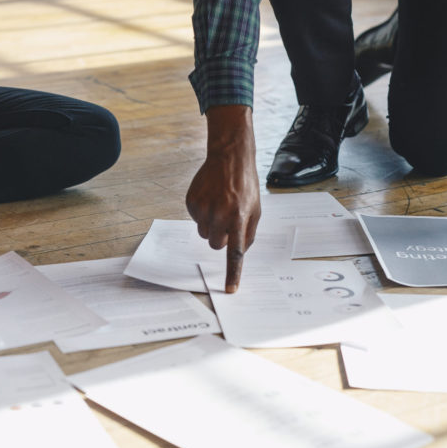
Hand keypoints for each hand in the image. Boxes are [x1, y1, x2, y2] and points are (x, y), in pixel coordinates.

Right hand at [186, 105, 261, 292]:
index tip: (230, 290)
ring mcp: (203, 208)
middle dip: (221, 237)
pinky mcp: (191, 203)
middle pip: (215, 245)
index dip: (232, 273)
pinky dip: (202, 213)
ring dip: (211, 225)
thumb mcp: (255, 210)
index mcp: (239, 218)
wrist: (229, 158)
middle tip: (227, 220)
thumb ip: (248, 233)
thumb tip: (238, 252)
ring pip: (204, 234)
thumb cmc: (244, 186)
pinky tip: (210, 197)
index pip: (236, 253)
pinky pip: (195, 220)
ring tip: (219, 205)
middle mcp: (220, 215)